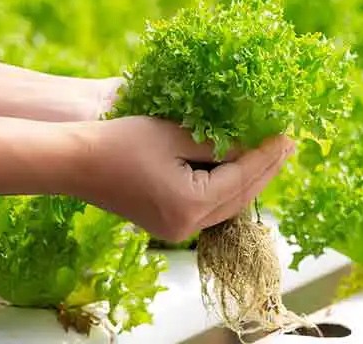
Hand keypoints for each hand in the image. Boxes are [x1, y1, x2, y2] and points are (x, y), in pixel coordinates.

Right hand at [75, 116, 294, 241]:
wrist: (74, 162)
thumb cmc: (121, 142)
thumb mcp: (176, 135)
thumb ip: (218, 142)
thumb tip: (252, 144)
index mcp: (190, 205)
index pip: (243, 179)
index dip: (267, 155)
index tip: (287, 134)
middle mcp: (187, 225)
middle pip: (241, 197)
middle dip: (266, 169)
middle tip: (288, 143)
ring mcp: (177, 228)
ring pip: (229, 204)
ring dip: (252, 178)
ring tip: (274, 154)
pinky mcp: (169, 223)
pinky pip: (212, 205)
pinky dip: (230, 185)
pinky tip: (242, 166)